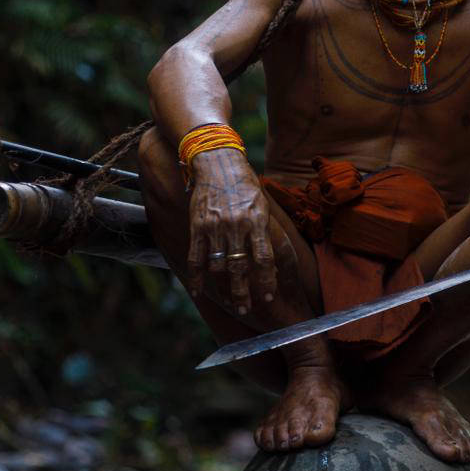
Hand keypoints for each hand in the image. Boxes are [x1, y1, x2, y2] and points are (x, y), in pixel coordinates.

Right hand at [185, 149, 277, 313]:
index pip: (264, 257)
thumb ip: (265, 230)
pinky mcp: (197, 226)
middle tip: (247, 309)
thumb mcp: (262, 204)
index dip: (267, 279)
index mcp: (256, 220)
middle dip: (244, 292)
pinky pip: (196, 257)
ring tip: (230, 302)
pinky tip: (199, 292)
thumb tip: (273, 258)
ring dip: (224, 288)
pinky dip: (197, 277)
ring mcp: (214, 227)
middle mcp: (236, 226)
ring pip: (218, 266)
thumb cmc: (244, 185)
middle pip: (240, 267)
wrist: (217, 162)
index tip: (268, 295)